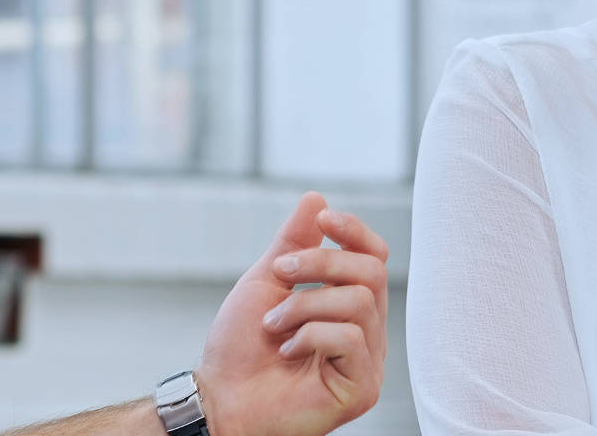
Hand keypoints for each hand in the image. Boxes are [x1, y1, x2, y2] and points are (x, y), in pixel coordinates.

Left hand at [192, 193, 390, 435]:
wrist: (220, 398)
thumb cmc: (240, 349)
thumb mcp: (266, 282)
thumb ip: (294, 243)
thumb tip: (317, 199)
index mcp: (349, 307)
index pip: (375, 258)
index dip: (355, 232)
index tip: (323, 220)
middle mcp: (366, 332)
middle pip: (372, 272)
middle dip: (320, 263)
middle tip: (280, 273)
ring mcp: (368, 362)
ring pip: (358, 302)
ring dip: (304, 305)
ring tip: (274, 326)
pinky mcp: (362, 388)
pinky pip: (351, 338)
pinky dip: (310, 336)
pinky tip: (288, 352)